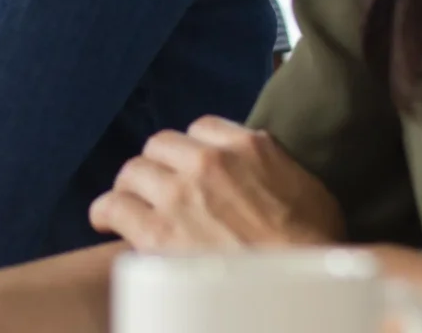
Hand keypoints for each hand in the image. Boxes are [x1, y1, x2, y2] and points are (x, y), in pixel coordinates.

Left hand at [89, 116, 342, 249]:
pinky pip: (115, 206)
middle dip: (158, 166)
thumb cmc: (316, 250)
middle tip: (157, 188)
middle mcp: (208, 163)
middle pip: (160, 147)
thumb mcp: (308, 190)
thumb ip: (276, 166)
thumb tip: (261, 162)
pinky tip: (105, 220)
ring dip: (131, 188)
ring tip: (130, 204)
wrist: (303, 293)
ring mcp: (179, 195)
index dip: (192, 149)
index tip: (189, 166)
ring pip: (133, 172)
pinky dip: (106, 211)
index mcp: (246, 148)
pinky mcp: (158, 232)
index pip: (201, 128)